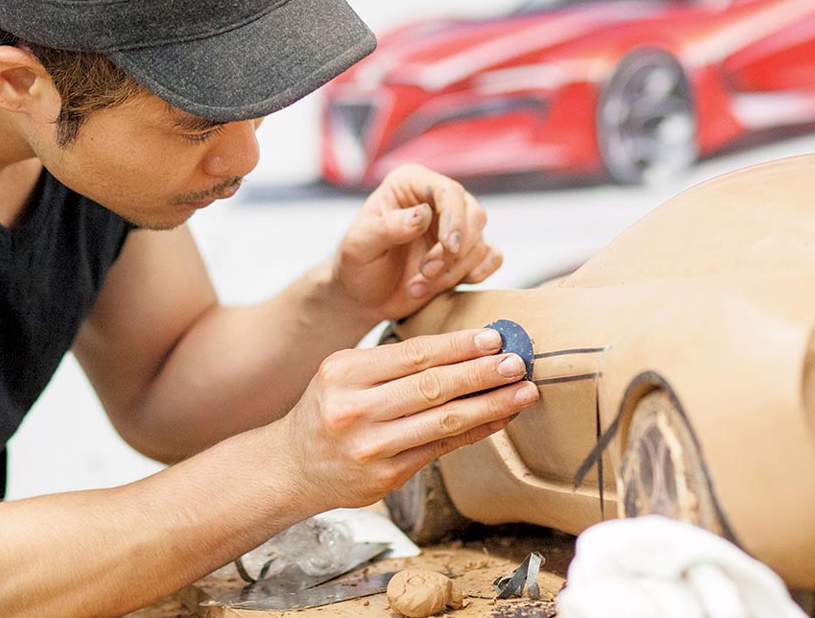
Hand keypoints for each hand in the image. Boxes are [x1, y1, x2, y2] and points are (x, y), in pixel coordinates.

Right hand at [275, 327, 538, 510]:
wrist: (292, 467)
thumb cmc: (327, 411)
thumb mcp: (344, 375)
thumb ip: (392, 363)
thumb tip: (462, 349)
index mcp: (343, 372)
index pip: (412, 354)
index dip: (458, 346)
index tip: (493, 337)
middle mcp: (354, 409)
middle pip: (432, 386)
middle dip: (482, 373)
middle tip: (517, 362)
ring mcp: (370, 446)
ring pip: (443, 420)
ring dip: (490, 405)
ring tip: (522, 392)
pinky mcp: (385, 477)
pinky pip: (440, 448)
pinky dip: (474, 432)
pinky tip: (498, 419)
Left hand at [331, 164, 502, 321]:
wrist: (362, 297)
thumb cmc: (356, 265)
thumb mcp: (359, 246)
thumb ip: (388, 228)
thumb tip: (423, 214)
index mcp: (409, 184)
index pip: (448, 190)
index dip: (454, 219)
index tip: (447, 248)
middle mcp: (436, 200)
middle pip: (473, 214)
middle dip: (452, 252)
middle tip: (424, 273)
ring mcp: (454, 226)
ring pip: (480, 242)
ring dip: (454, 271)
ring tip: (419, 286)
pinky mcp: (466, 252)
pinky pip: (492, 256)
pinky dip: (475, 275)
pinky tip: (444, 287)